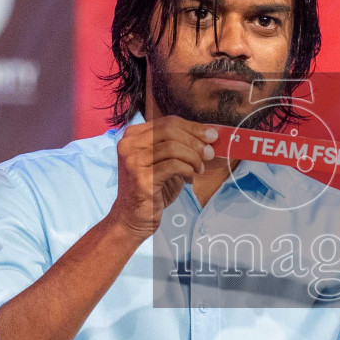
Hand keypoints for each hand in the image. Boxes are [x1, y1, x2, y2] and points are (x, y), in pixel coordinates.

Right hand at [107, 116, 217, 240]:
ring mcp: (133, 161)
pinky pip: (174, 165)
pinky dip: (188, 170)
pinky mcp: (141, 179)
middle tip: (210, 153)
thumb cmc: (152, 188)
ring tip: (199, 169)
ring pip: (173, 147)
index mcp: (132, 136)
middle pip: (170, 131)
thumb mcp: (164, 161)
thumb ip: (178, 146)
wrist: (132, 217)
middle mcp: (128, 145)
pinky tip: (190, 179)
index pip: (167, 122)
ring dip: (193, 158)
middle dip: (195, 141)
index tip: (211, 135)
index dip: (192, 127)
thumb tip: (207, 135)